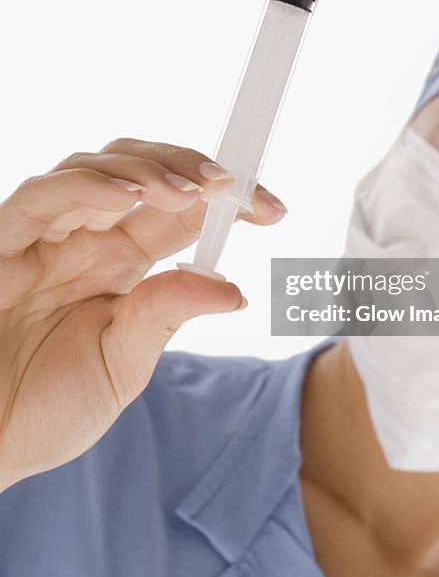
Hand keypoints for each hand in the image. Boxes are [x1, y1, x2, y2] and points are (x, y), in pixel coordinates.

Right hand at [0, 138, 285, 491]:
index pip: (181, 212)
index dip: (226, 201)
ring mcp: (43, 235)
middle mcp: (85, 238)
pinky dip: (88, 186)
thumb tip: (235, 290)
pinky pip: (43, 196)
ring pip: (98, 166)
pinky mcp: (1, 242)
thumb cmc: (40, 410)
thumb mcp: (119, 368)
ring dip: (150, 168)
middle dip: (193, 167)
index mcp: (120, 263)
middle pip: (143, 171)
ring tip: (193, 191)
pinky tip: (131, 197)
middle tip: (234, 187)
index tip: (273, 208)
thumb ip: (165, 318)